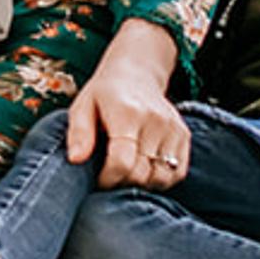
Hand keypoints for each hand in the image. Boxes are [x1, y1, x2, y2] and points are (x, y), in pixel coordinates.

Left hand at [65, 17, 189, 189]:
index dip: (108, 179)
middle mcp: (155, 121)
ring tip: (127, 173)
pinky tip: (145, 170)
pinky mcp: (184, 135)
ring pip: (161, 177)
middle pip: (142, 173)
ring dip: (143, 184)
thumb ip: (79, 133)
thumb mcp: (82, 106)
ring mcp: (173, 129)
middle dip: (122, 183)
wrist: (136, 73)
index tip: (98, 178)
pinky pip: (177, 173)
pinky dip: (160, 180)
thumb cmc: (104, 94)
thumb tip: (76, 159)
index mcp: (127, 113)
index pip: (122, 162)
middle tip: (110, 176)